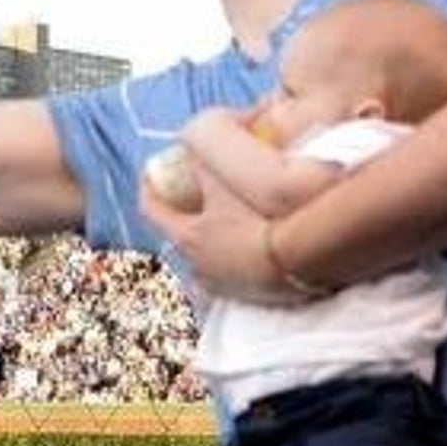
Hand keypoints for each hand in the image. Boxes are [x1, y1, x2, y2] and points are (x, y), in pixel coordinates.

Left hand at [141, 142, 307, 306]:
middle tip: (193, 197)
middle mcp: (197, 265)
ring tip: (221, 226)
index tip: (151, 174)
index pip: (151, 210)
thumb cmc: (257, 221)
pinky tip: (244, 254)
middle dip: (182, 215)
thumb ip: (202, 164)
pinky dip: (230, 263)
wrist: (298, 262)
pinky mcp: (246, 295)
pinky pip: (229, 277)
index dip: (148, 188)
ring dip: (206, 242)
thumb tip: (191, 150)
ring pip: (203, 259)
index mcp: (186, 237)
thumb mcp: (224, 183)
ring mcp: (221, 284)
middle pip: (178, 236)